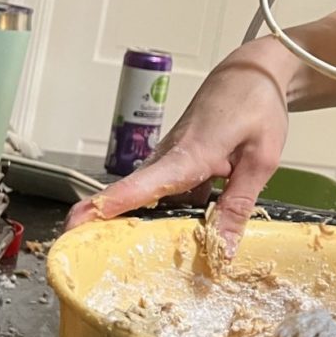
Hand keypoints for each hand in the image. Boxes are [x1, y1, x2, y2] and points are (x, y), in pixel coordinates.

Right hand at [65, 46, 289, 257]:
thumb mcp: (260, 160)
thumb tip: (223, 249)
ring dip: (140, 226)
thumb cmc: (257, 105)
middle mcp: (169, 158)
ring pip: (149, 199)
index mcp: (187, 155)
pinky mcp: (178, 161)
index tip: (75, 226)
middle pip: (132, 199)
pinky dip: (168, 215)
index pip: (138, 185)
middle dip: (110, 229)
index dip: (106, 208)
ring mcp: (170, 159)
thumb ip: (239, 204)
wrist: (254, 70)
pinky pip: (166, 194)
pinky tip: (182, 238)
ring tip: (132, 263)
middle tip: (96, 266)